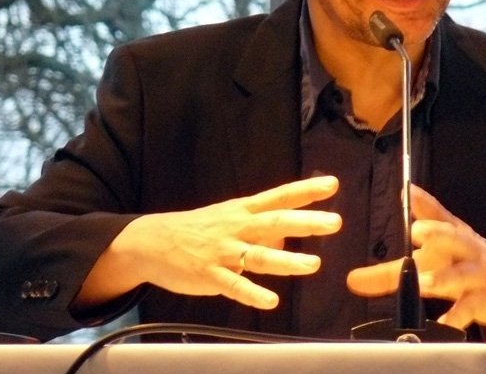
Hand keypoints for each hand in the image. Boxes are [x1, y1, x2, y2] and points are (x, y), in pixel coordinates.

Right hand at [75, 175, 341, 310]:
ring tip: (313, 265)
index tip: (332, 184)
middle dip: (305, 222)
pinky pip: (234, 285)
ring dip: (286, 260)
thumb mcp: (229, 218)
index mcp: (242, 210)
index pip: (279, 196)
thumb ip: (262, 226)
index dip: (306, 190)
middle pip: (275, 222)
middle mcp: (236, 227)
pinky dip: (252, 293)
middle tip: (334, 222)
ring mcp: (222, 251)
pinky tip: (271, 300)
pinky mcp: (209, 274)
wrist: (151, 241)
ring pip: (258, 255)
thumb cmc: (197, 230)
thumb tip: (290, 233)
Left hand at [346, 184, 485, 340]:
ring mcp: (476, 274)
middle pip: (452, 237)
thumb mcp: (439, 249)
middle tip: (417, 231)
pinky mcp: (483, 301)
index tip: (409, 194)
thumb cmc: (464, 260)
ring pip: (460, 274)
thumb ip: (403, 250)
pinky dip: (456, 316)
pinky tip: (443, 323)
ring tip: (425, 282)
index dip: (424, 204)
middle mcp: (464, 249)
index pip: (438, 216)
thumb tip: (377, 237)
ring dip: (443, 278)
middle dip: (436, 233)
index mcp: (452, 233)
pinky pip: (469, 308)